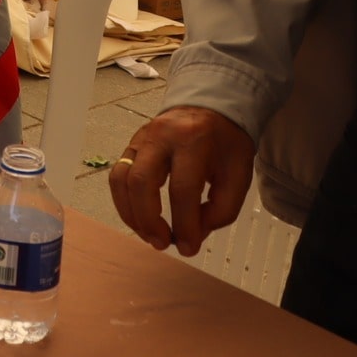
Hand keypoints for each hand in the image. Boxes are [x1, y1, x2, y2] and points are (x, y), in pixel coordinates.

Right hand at [109, 106, 255, 255]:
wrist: (210, 108)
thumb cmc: (226, 144)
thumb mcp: (239, 174)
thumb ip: (222, 208)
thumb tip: (194, 233)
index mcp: (194, 141)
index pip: (183, 189)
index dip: (185, 224)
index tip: (189, 248)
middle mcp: (161, 137)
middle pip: (142, 182)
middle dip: (149, 220)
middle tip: (162, 243)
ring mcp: (140, 139)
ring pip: (121, 179)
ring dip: (131, 214)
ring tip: (148, 235)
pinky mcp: (130, 145)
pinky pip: (117, 176)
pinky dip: (124, 202)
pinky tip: (138, 218)